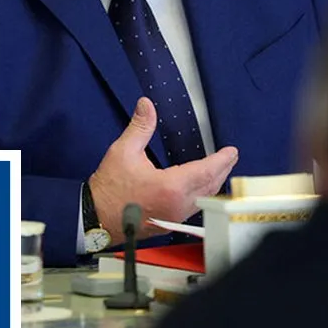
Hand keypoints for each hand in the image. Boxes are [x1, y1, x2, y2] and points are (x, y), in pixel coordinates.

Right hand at [87, 97, 237, 244]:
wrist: (96, 218)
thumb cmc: (108, 190)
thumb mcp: (123, 152)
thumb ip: (140, 127)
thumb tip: (146, 104)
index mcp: (170, 187)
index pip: (206, 171)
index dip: (221, 160)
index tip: (231, 151)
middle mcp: (178, 205)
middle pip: (210, 186)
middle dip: (222, 170)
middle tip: (231, 157)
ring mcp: (175, 216)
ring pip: (204, 199)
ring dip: (214, 183)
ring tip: (219, 170)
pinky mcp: (170, 222)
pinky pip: (194, 207)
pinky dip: (203, 194)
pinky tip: (201, 188)